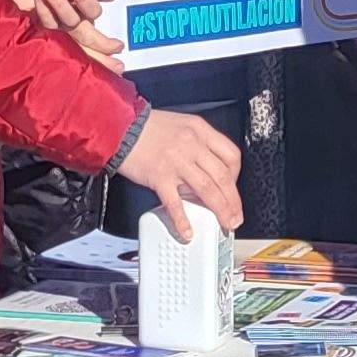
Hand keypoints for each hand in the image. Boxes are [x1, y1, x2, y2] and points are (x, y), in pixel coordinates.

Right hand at [115, 109, 243, 233]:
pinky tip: (188, 231)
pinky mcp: (159, 176)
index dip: (236, 175)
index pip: (231, 155)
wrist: (119, 127)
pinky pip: (175, 203)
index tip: (232, 187)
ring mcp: (176, 161)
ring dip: (220, 210)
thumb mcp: (182, 125)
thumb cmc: (148, 128)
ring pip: (207, 189)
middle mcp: (192, 145)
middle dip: (233, 201)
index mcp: (200, 131)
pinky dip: (183, 220)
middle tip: (236, 216)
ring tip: (225, 223)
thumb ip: (198, 144)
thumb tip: (209, 169)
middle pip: (223, 177)